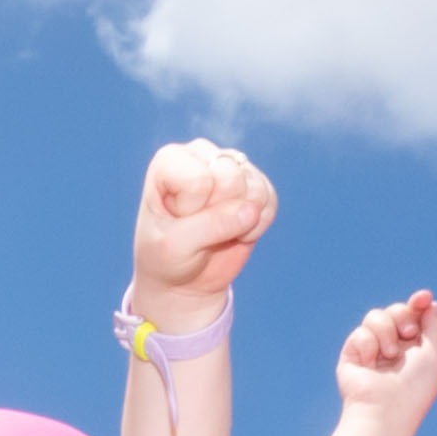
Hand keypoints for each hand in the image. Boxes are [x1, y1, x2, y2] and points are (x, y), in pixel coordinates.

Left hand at [127, 139, 274, 316]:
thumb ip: (210, 225)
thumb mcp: (174, 245)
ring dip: (238, 222)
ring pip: (254, 189)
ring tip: (215, 229)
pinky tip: (236, 231)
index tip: (176, 221)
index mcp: (170, 160)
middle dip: (217, 215)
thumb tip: (252, 210)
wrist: (182, 280)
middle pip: (231, 179)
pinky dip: (257, 226)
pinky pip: (270, 201)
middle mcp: (202, 155)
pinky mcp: (255, 184)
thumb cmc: (166, 256)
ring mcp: (232, 166)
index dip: (192, 211)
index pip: (200, 180)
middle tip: (197, 226)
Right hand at [332, 288, 436, 431]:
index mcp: (415, 348)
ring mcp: (372, 350)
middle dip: (403, 315)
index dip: (418, 302)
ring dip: (386, 331)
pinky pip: (360, 332)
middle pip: (395, 310)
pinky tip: (370, 365)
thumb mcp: (435, 354)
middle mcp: (393, 347)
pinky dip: (368, 345)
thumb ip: (434, 326)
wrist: (385, 409)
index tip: (423, 297)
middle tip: (409, 333)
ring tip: (390, 354)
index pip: (415, 316)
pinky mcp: (352, 354)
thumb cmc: (414, 387)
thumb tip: (429, 304)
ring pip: (375, 316)